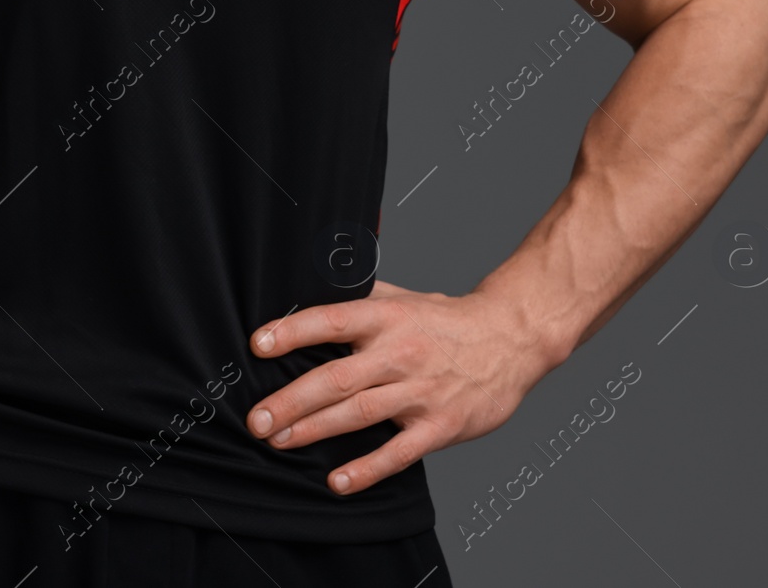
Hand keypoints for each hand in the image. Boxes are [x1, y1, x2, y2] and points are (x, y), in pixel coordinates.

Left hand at [245, 278, 560, 494]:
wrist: (512, 339)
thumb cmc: (444, 320)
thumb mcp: (401, 297)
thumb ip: (357, 297)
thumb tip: (305, 286)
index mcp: (387, 318)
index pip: (334, 321)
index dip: (294, 331)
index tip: (258, 345)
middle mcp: (401, 352)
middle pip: (338, 378)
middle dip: (292, 399)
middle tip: (256, 418)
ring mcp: (422, 391)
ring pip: (360, 414)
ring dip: (315, 430)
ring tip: (278, 442)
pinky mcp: (441, 425)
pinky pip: (399, 451)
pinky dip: (368, 468)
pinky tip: (337, 481)